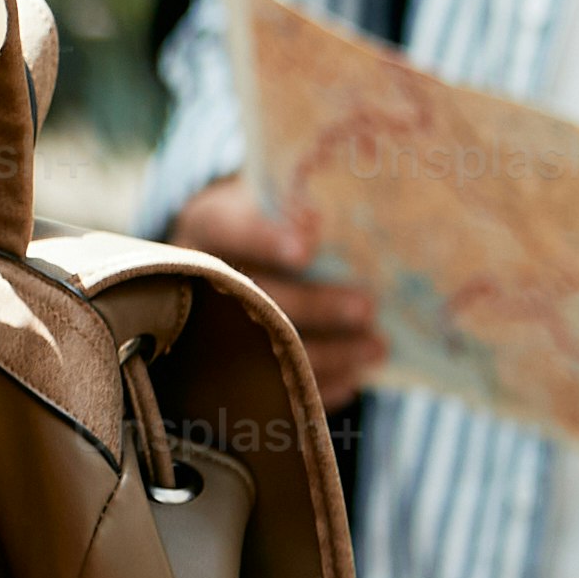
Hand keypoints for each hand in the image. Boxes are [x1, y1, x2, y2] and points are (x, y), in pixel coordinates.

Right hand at [166, 178, 385, 402]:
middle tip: (367, 309)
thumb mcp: (270, 192)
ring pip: (265, 347)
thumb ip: (298, 197)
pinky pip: (270, 386)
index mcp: (209, 226)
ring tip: (377, 348)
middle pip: (255, 297)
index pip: (230, 231)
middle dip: (315, 306)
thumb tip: (351, 194)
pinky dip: (313, 386)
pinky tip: (353, 379)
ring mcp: (208, 324)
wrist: (224, 250)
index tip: (307, 249)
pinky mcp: (225, 365)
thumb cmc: (266, 215)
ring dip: (328, 352)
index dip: (265, 241)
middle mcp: (201, 276)